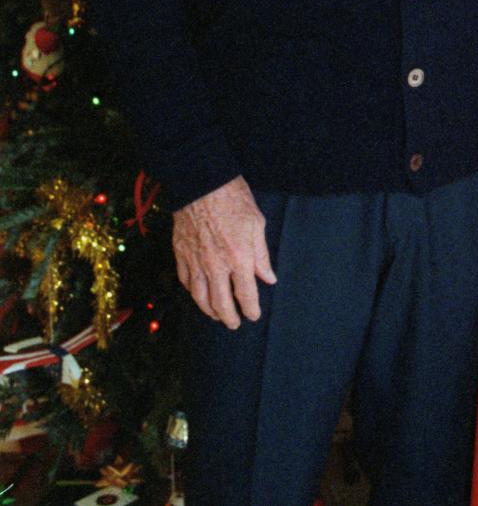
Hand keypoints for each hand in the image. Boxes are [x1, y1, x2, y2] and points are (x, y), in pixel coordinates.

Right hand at [172, 175, 276, 328]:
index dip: (250, 310)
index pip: (246, 295)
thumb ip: (261, 255)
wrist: (202, 182)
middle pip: (221, 304)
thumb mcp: (256, 223)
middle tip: (234, 323)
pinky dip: (193, 293)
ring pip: (200, 298)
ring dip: (210, 311)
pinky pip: (185, 282)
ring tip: (217, 315)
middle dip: (229, 318)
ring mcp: (195, 262)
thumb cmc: (233, 199)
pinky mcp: (181, 254)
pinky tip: (198, 295)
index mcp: (239, 258)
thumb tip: (268, 278)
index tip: (253, 315)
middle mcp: (216, 266)